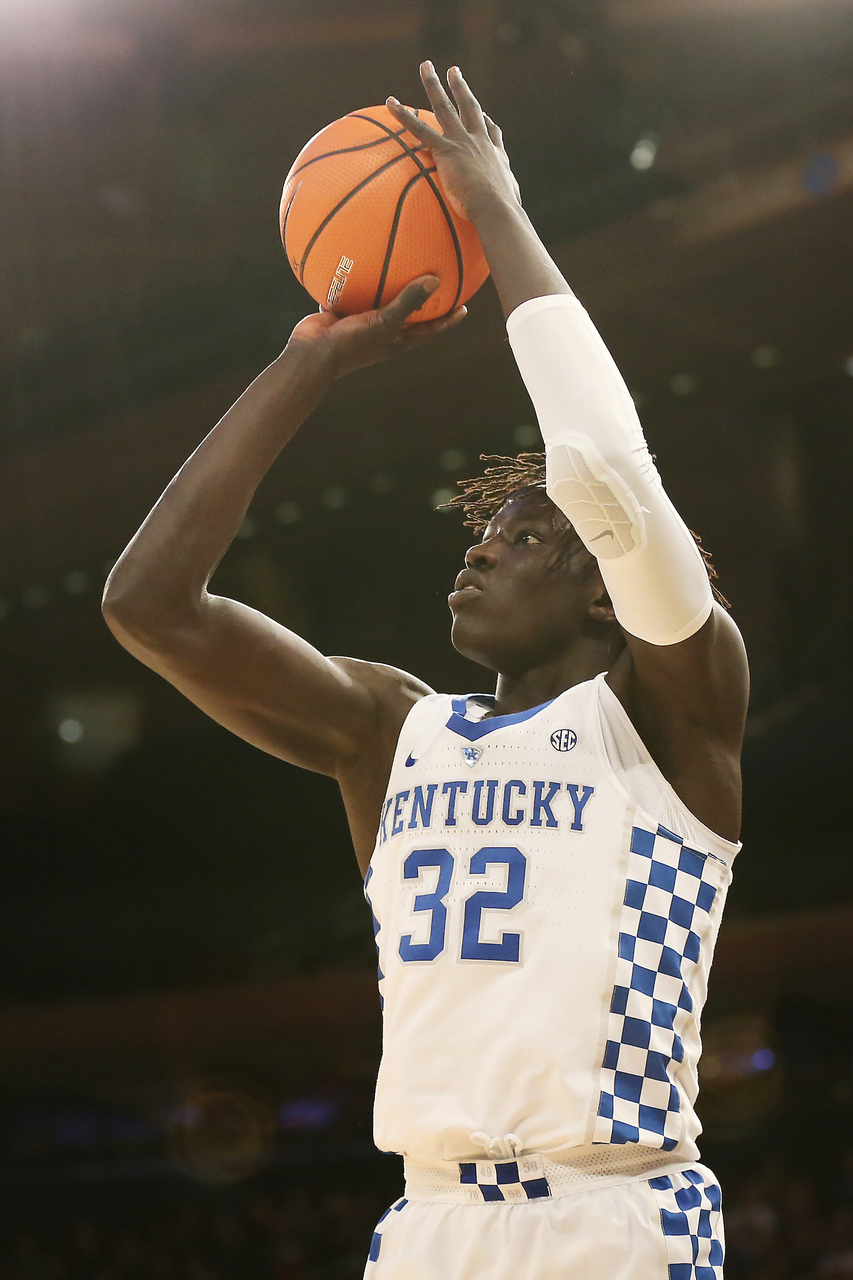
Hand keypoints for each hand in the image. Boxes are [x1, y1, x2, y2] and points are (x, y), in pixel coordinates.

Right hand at [284, 275, 466, 379]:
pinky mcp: (340, 312)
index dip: (447, 321)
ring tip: (398, 261)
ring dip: (386, 285)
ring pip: (378, 300)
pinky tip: (356, 255)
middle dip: (420, 300)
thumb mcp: (384, 322)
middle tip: (436, 279)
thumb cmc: (351, 344)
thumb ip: (408, 302)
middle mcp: (380, 332)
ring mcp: (360, 323)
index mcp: (395, 341)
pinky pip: (350, 290)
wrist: (311, 354)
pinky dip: (354, 276)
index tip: (464, 309)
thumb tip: (435, 279)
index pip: (429, 331)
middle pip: (407, 314)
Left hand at [386, 63, 520, 221]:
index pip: (491, 133)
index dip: (486, 123)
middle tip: (454, 71)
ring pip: (444, 108)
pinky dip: (403, 115)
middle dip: (460, 87)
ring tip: (425, 67)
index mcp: (495, 154)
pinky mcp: (445, 150)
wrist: (496, 207)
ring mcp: (462, 142)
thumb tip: (512, 214)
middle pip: (469, 107)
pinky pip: (419, 129)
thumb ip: (508, 200)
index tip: (484, 115)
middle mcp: (479, 141)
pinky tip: (390, 102)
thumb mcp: (510, 201)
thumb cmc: (504, 211)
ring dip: (433, 85)